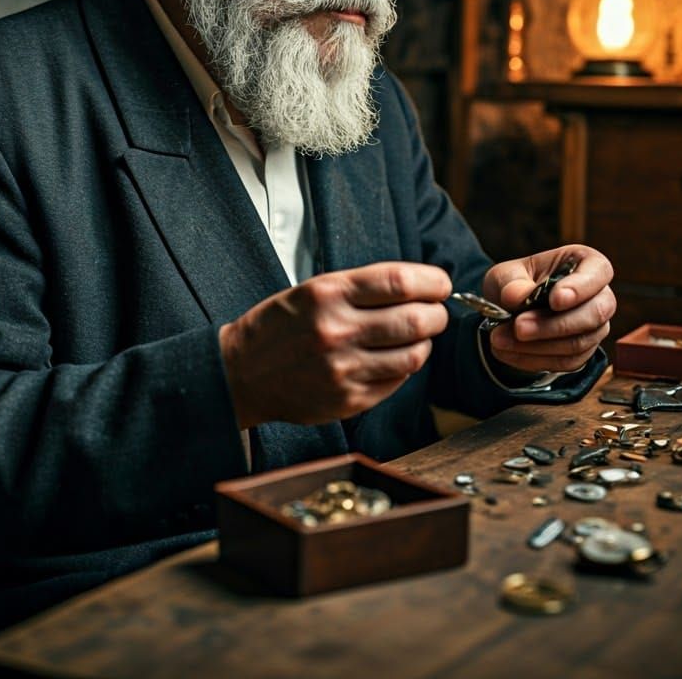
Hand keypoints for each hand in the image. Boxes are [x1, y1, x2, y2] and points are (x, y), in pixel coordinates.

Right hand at [219, 262, 451, 427]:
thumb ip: (363, 288)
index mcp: (328, 294)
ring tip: (415, 336)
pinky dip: (403, 367)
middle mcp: (337, 330)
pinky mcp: (347, 400)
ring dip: (423, 343)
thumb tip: (420, 287)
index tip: (440, 284)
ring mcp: (343, 369)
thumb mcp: (313, 290)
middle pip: (415, 319)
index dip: (432, 281)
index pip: (400, 282)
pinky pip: (396, 381)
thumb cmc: (281, 325)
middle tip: (435, 312)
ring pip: (413, 355)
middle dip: (436, 313)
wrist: (241, 372)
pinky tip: (391, 359)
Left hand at [482, 245, 614, 374]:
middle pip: (594, 314)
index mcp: (586, 262)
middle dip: (553, 325)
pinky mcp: (583, 352)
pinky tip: (508, 352)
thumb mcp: (505, 274)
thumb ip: (510, 282)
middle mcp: (599, 296)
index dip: (580, 288)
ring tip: (500, 340)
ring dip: (538, 346)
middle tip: (518, 327)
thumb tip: (516, 296)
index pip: (599, 272)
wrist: (508, 311)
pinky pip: (566, 361)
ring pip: (578, 342)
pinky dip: (534, 359)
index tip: (555, 300)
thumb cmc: (515, 283)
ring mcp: (594, 327)